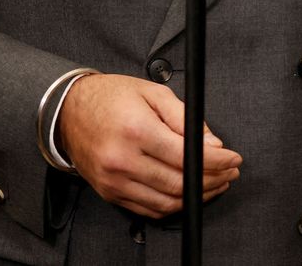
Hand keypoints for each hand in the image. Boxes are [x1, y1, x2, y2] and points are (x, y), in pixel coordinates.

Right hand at [59, 74, 242, 217]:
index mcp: (136, 130)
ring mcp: (114, 181)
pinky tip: (189, 192)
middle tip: (230, 171)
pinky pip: (148, 209)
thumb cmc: (112, 97)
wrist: (68, 111)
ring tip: (216, 183)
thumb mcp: (153, 92)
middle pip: (179, 183)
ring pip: (166, 202)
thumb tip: (212, 145)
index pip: (186, 156)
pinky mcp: (109, 193)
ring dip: (197, 196)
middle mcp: (122, 159)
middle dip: (213, 180)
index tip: (233, 158)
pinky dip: (174, 204)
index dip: (217, 161)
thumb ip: (186, 119)